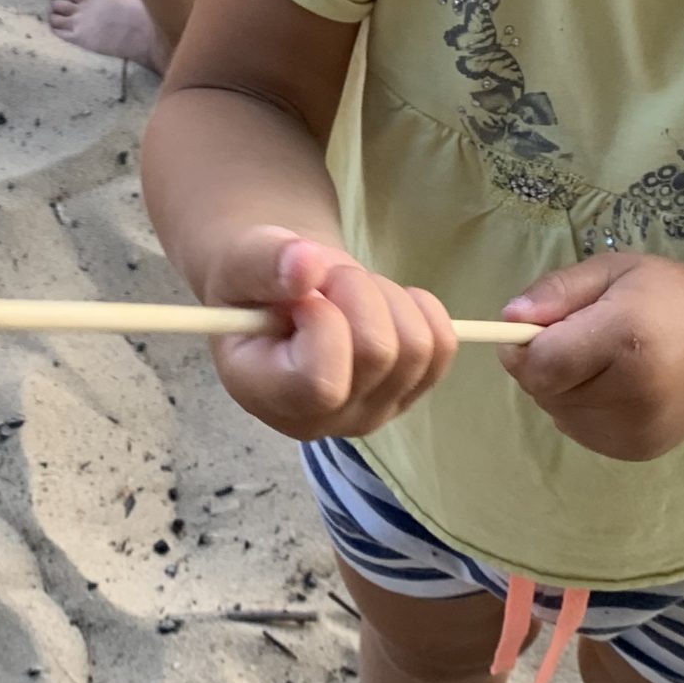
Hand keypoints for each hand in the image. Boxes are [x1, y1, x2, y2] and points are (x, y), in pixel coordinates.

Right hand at [203, 226, 456, 441]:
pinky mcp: (406, 394)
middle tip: (324, 282)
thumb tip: (308, 267)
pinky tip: (380, 303)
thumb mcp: (241, 261)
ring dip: (385, 297)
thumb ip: (264, 264)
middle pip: (378, 353)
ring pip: (416, 347)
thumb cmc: (252, 283)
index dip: (325, 323)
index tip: (304, 294)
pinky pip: (442, 346)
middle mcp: (321, 421)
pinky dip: (419, 307)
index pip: (322, 382)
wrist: (280, 294)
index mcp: (266, 394)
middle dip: (356, 292)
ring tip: (346, 293)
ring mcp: (370, 413)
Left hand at [500, 249, 683, 460]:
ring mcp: (639, 428)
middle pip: (546, 392)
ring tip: (599, 362)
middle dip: (546, 366)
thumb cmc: (668, 295)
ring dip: (562, 390)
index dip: (524, 348)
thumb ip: (557, 291)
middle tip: (579, 340)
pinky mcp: (641, 450)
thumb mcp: (611, 271)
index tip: (536, 328)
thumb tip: (508, 318)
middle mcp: (634, 392)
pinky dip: (581, 411)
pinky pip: (580, 432)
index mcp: (626, 338)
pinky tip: (612, 387)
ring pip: (559, 415)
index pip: (542, 364)